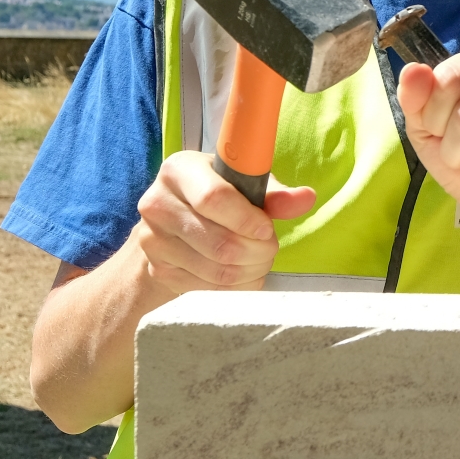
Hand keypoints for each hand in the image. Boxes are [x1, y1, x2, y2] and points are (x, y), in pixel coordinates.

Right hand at [129, 150, 314, 294]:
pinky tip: (242, 272)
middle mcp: (157, 203)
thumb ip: (274, 194)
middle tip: (270, 247)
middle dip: (257, 250)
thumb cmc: (216, 197)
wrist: (172, 226)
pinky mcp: (159, 271)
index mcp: (179, 170)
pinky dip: (236, 286)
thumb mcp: (242, 185)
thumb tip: (306, 198)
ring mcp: (153, 241)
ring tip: (260, 258)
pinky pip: (209, 288)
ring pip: (217, 269)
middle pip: (219, 242)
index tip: (268, 229)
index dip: (248, 220)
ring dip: (251, 270)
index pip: (215, 199)